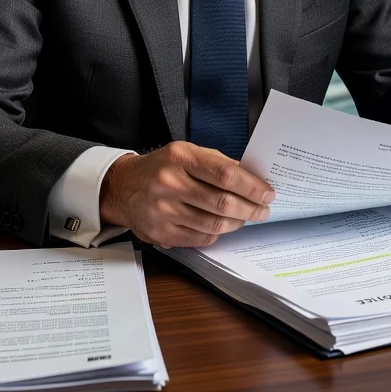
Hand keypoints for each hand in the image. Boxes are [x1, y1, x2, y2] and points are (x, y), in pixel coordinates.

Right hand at [99, 141, 274, 247]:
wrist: (123, 187)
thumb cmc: (161, 167)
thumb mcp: (186, 152)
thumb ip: (217, 163)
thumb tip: (251, 177)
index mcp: (180, 158)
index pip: (225, 174)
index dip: (251, 186)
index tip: (267, 193)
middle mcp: (170, 183)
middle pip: (222, 202)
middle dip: (250, 208)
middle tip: (263, 210)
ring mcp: (164, 211)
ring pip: (214, 224)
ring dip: (237, 223)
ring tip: (246, 217)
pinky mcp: (161, 233)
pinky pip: (201, 239)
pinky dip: (218, 234)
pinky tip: (224, 225)